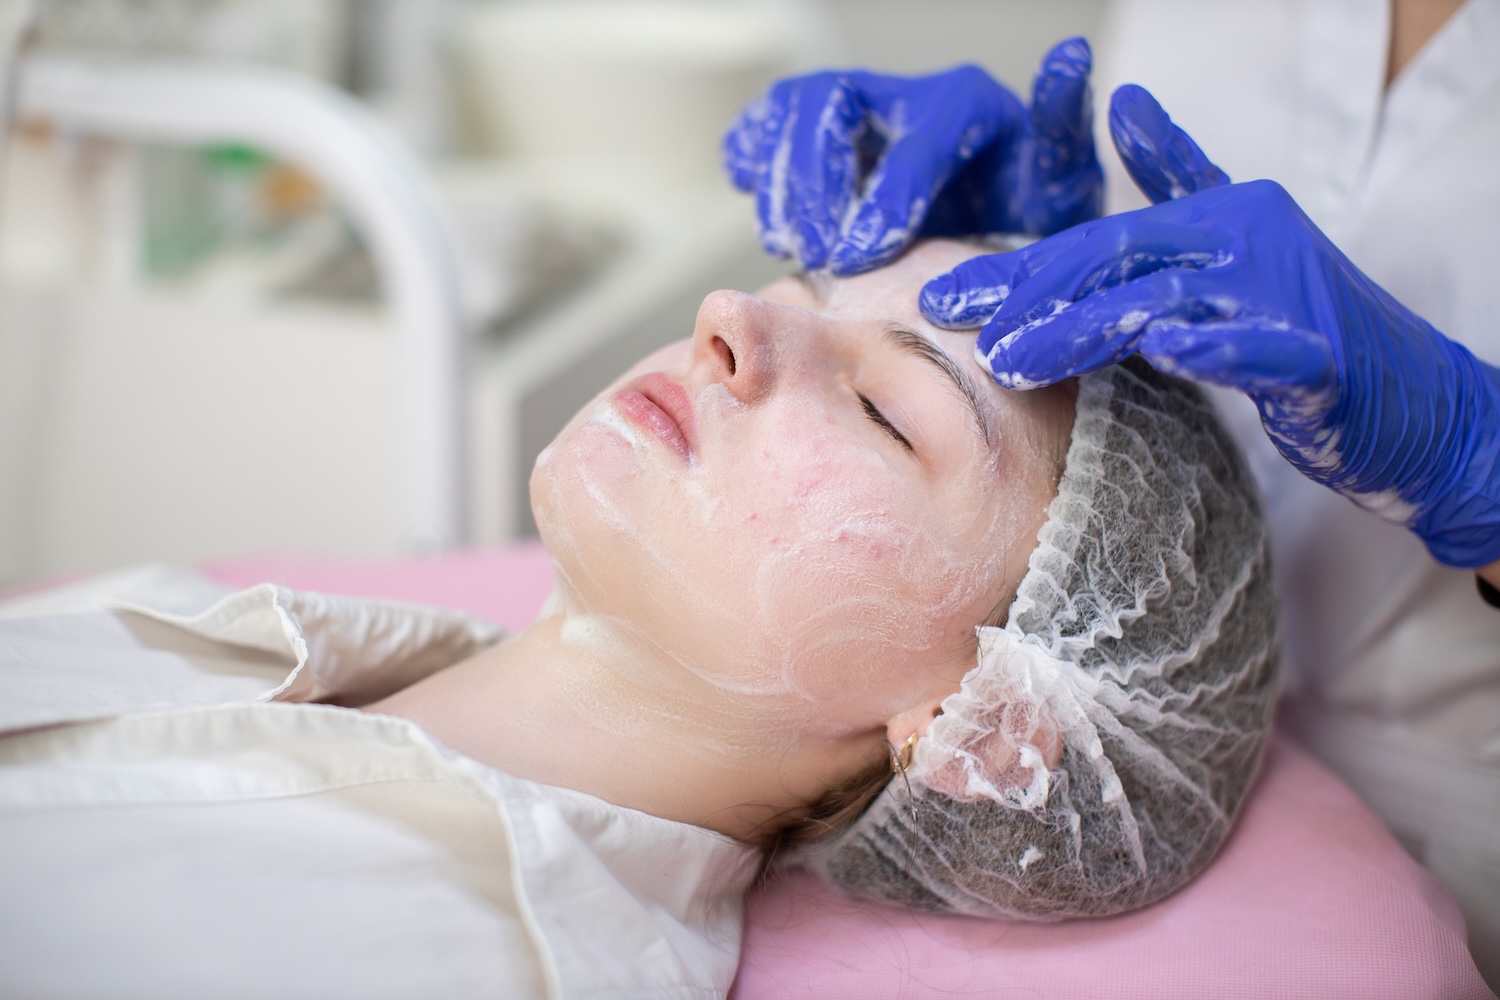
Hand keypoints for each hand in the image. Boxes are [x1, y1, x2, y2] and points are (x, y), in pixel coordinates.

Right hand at [722, 38, 1101, 275]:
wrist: (999, 231)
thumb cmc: (1030, 217)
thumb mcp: (1065, 183)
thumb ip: (1062, 128)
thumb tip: (1069, 56)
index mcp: (968, 103)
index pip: (914, 138)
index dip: (884, 198)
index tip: (860, 257)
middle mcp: (904, 94)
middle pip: (833, 102)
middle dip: (820, 183)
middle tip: (825, 255)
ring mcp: (854, 113)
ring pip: (791, 110)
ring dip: (784, 183)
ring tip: (800, 247)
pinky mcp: (815, 137)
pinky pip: (763, 126)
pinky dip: (751, 161)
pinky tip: (770, 214)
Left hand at [920, 86, 1499, 567]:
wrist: (1416, 397)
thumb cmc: (1306, 324)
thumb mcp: (1236, 241)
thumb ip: (1180, 178)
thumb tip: (1126, 106)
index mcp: (1215, 216)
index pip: (1092, 241)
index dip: (1011, 269)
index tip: (937, 295)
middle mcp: (1244, 239)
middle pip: (1113, 260)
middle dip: (1021, 291)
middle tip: (946, 317)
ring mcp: (1281, 294)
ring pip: (1164, 303)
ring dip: (1082, 329)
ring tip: (1012, 359)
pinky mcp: (1317, 356)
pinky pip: (1256, 349)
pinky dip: (1211, 349)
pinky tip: (1162, 353)